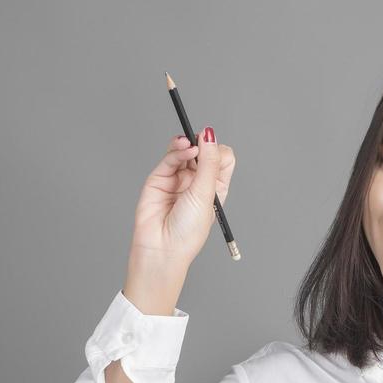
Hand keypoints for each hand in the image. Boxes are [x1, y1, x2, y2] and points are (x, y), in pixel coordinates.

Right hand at [131, 129, 235, 265]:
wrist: (161, 247)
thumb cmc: (187, 231)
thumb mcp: (206, 194)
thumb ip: (209, 163)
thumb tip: (210, 135)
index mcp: (215, 188)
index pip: (223, 159)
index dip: (219, 151)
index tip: (215, 151)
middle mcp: (197, 182)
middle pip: (204, 152)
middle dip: (204, 144)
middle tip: (202, 142)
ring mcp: (178, 179)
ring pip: (186, 151)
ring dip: (189, 144)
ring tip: (190, 146)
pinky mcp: (160, 178)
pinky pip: (171, 158)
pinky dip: (178, 150)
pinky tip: (184, 149)